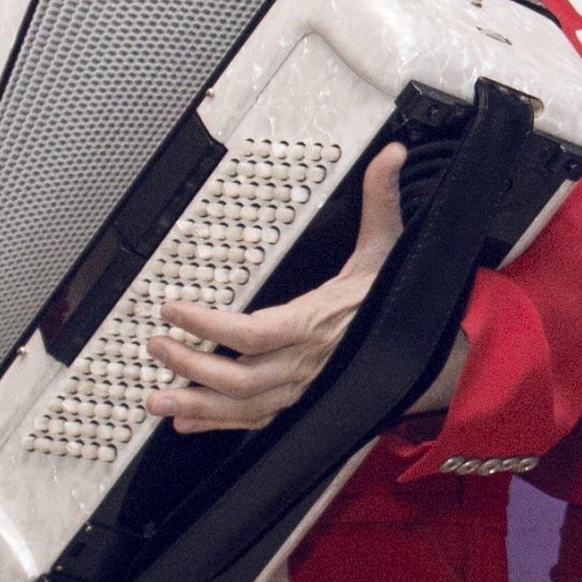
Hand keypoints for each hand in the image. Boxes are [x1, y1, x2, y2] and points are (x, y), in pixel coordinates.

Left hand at [152, 145, 409, 431]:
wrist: (426, 352)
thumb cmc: (395, 299)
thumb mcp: (389, 247)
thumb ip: (381, 200)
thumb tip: (391, 156)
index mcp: (315, 324)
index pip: (252, 334)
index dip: (208, 327)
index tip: (173, 310)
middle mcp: (304, 363)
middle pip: (239, 377)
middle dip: (190, 366)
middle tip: (155, 346)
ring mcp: (300, 388)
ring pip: (242, 407)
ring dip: (196, 406)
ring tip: (156, 400)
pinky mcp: (298, 402)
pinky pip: (254, 421)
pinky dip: (218, 425)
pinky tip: (187, 422)